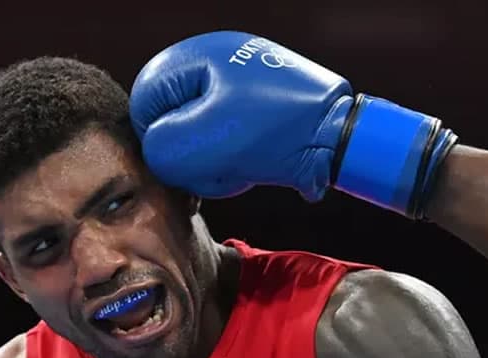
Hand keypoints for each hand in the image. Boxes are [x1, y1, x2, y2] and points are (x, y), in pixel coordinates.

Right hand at [130, 30, 456, 217]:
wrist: (341, 137)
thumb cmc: (277, 133)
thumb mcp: (207, 143)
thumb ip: (163, 147)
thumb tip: (157, 152)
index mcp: (199, 55)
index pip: (146, 98)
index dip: (157, 137)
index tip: (182, 161)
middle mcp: (217, 64)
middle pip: (172, 117)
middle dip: (188, 153)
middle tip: (214, 170)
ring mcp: (239, 86)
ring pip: (199, 134)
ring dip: (211, 162)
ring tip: (237, 171)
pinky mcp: (257, 111)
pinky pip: (226, 139)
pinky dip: (231, 159)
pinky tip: (251, 169)